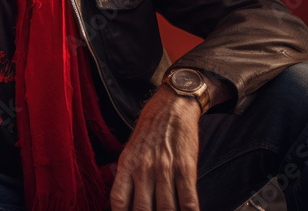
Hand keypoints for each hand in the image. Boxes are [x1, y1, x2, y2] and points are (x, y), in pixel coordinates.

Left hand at [110, 86, 200, 210]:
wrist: (172, 106)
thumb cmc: (150, 129)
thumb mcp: (130, 149)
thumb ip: (127, 174)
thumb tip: (123, 201)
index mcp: (127, 164)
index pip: (119, 201)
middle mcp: (143, 169)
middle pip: (142, 210)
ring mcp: (165, 169)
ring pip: (166, 209)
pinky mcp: (186, 168)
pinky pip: (188, 201)